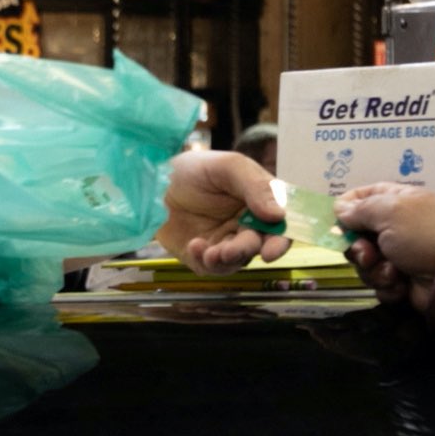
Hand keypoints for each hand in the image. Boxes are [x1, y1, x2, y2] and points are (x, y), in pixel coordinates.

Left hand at [160, 146, 288, 271]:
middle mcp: (246, 225)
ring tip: (209, 252)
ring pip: (236, 261)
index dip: (281, 240)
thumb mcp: (227, 167)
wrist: (152, 181)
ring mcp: (224, 241)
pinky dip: (204, 261)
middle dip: (245, 251)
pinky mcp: (202, 255)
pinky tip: (194, 245)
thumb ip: (255, 186)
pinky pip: (211, 267)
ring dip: (225, 260)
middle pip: (258, 246)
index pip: (281, 225)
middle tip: (229, 250)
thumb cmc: (193, 169)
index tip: (270, 251)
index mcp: (260, 202)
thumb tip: (279, 215)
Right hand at [336, 184, 434, 308]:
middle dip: (358, 249)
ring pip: (365, 264)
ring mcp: (398, 255)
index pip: (362, 196)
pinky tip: (401, 285)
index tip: (336, 222)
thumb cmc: (422, 235)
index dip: (346, 208)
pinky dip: (387, 286)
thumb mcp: (389, 211)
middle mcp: (395, 226)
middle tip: (368, 255)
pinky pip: (378, 284)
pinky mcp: (401, 281)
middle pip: (357, 235)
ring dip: (374, 271)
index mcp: (396, 201)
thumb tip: (340, 209)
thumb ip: (360, 209)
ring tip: (392, 273)